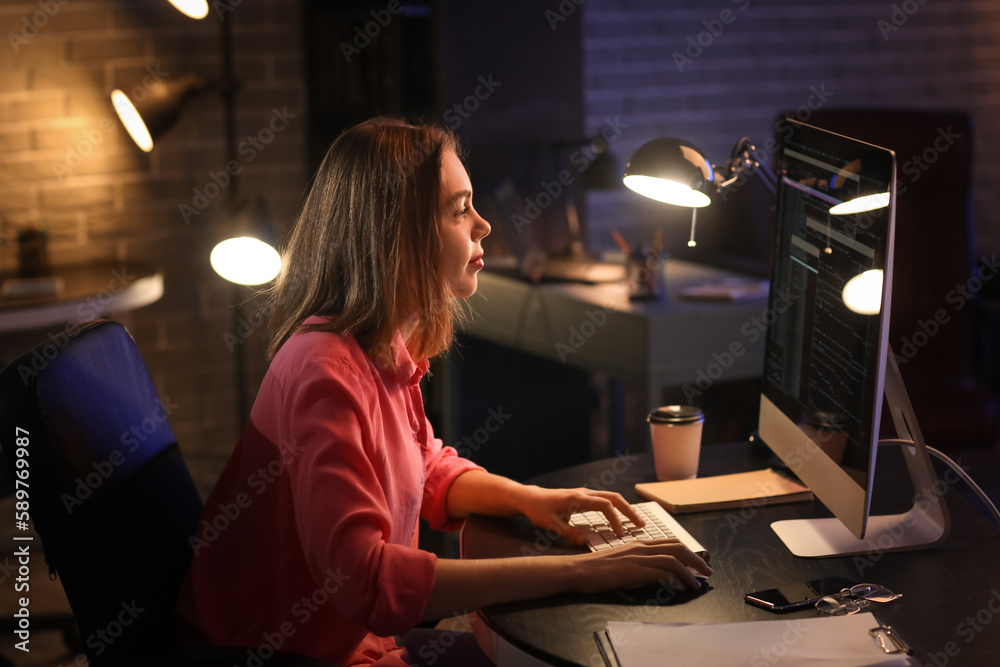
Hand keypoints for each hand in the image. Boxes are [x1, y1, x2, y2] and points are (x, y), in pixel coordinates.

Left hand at [517, 486, 644, 546]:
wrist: (531, 498)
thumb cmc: (539, 510)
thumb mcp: (550, 524)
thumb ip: (567, 532)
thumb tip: (585, 542)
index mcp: (578, 498)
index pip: (604, 505)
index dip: (615, 519)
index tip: (621, 533)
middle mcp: (585, 493)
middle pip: (614, 497)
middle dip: (629, 511)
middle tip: (641, 525)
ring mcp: (585, 494)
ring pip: (612, 497)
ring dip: (626, 508)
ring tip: (637, 522)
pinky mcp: (584, 497)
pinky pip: (606, 499)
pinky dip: (618, 507)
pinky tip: (622, 518)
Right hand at [575, 538, 711, 592]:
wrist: (579, 570)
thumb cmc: (595, 569)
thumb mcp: (620, 562)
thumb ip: (637, 564)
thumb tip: (655, 574)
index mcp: (638, 544)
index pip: (669, 543)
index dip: (687, 552)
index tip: (697, 563)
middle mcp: (641, 547)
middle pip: (676, 547)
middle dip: (696, 559)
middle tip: (707, 571)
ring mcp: (638, 557)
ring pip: (673, 558)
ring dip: (691, 570)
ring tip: (700, 581)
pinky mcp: (635, 569)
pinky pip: (663, 571)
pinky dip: (678, 578)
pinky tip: (684, 586)